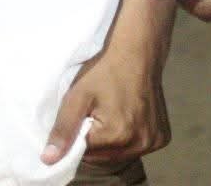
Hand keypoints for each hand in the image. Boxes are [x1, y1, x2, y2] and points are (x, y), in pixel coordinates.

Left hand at [41, 48, 169, 167]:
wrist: (137, 50)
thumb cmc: (104, 69)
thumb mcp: (78, 95)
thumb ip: (63, 129)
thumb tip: (48, 160)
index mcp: (117, 136)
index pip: (85, 152)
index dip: (78, 133)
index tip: (82, 112)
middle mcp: (140, 144)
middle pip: (104, 156)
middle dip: (95, 139)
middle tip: (95, 110)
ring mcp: (154, 142)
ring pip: (121, 153)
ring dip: (112, 140)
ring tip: (111, 111)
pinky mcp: (163, 137)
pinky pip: (138, 146)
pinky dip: (130, 137)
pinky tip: (127, 114)